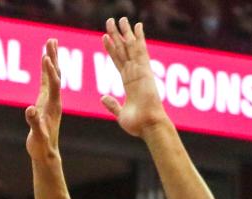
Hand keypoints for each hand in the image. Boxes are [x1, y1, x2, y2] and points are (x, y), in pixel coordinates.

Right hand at [25, 40, 61, 162]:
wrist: (46, 154)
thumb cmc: (41, 147)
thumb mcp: (37, 136)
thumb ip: (34, 123)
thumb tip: (29, 110)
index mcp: (53, 106)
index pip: (54, 84)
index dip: (50, 71)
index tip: (46, 56)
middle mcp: (54, 100)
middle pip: (56, 75)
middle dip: (53, 57)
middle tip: (51, 40)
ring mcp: (51, 100)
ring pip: (53, 76)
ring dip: (51, 59)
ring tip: (50, 43)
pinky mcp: (45, 103)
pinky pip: (46, 82)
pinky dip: (45, 70)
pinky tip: (44, 61)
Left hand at [101, 18, 168, 136]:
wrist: (149, 126)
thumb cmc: (138, 124)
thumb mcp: (120, 114)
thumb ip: (112, 104)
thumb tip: (102, 97)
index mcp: (130, 83)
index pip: (119, 62)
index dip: (112, 49)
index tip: (106, 37)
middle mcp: (136, 74)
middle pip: (124, 51)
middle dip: (117, 36)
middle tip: (111, 21)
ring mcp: (141, 72)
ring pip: (131, 48)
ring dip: (125, 33)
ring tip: (119, 19)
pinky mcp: (145, 72)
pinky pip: (140, 52)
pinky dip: (138, 39)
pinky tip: (136, 27)